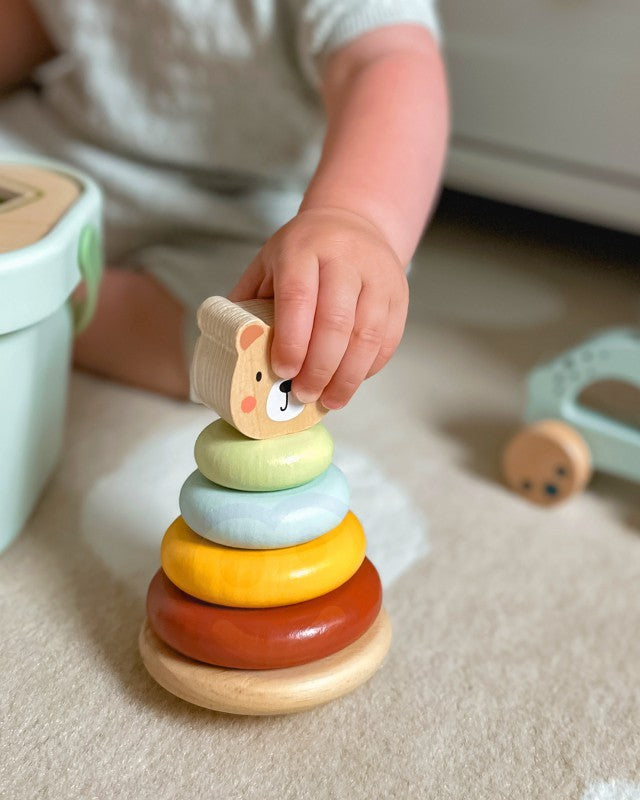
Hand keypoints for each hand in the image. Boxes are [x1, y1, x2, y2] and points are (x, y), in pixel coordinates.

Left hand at [228, 207, 408, 409]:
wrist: (353, 222)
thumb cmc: (304, 251)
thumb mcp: (268, 262)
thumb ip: (248, 300)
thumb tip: (229, 349)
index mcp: (303, 248)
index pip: (298, 298)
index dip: (291, 341)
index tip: (283, 371)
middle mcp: (344, 257)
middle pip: (336, 321)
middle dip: (319, 367)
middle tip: (304, 394)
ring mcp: (377, 275)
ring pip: (367, 334)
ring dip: (347, 376)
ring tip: (330, 400)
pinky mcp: (399, 293)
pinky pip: (388, 339)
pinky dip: (369, 367)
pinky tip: (351, 382)